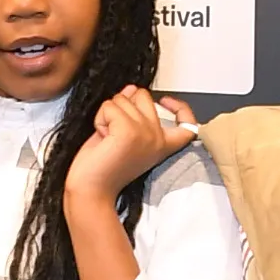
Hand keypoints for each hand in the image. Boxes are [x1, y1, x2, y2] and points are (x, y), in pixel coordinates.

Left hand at [64, 87, 198, 209]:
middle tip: (116, 133)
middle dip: (123, 106)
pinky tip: (102, 138)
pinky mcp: (128, 132)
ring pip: (122, 99)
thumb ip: (133, 112)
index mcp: (162, 144)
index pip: (189, 124)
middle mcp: (158, 138)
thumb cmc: (102, 169)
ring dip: (107, 115)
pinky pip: (109, 106)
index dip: (181, 107)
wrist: (90, 190)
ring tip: (107, 138)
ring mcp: (145, 134)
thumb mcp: (125, 135)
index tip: (166, 103)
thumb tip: (132, 89)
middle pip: (143, 95)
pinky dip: (99, 119)